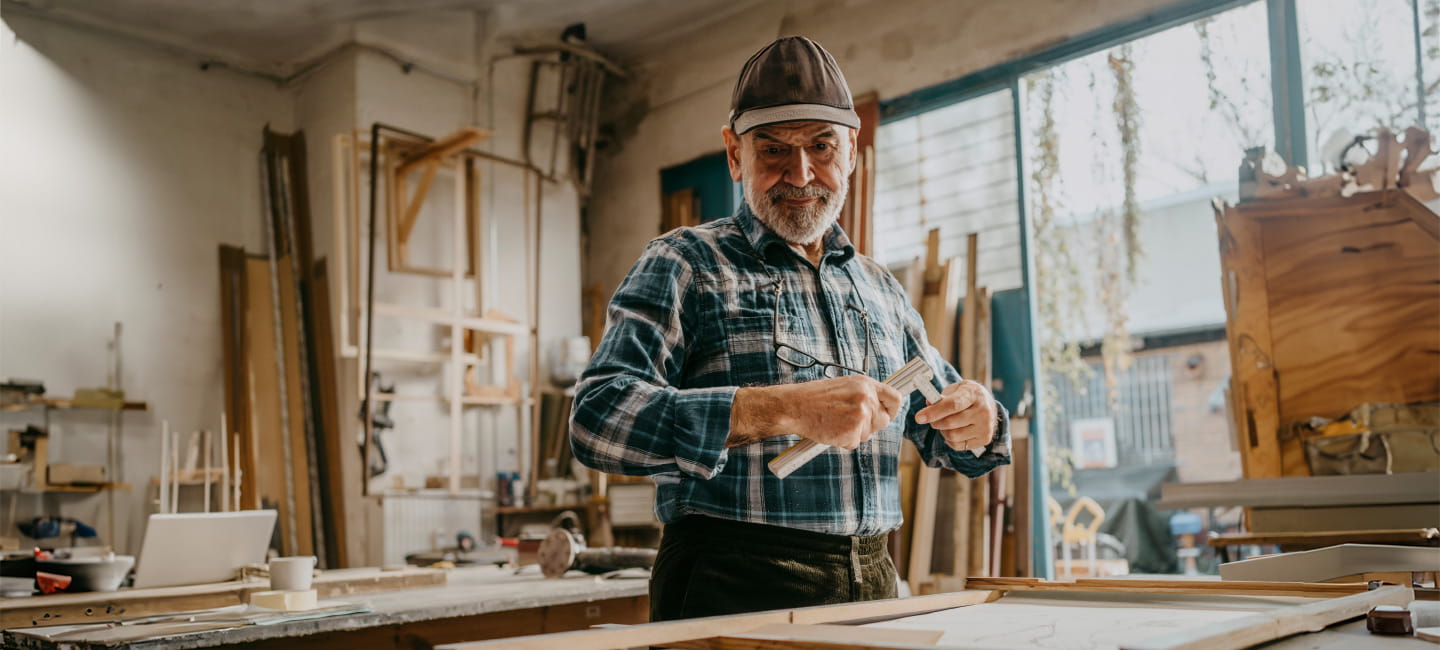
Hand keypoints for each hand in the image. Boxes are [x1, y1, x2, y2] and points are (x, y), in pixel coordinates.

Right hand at [730, 375, 902, 449]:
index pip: (895, 398)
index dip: (893, 409)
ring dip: (854, 433)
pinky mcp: (853, 432)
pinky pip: (854, 443)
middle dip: (871, 426)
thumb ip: (863, 396)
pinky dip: (843, 441)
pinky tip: (830, 430)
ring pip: (868, 434)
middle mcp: (866, 398)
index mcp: (865, 384)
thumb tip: (880, 410)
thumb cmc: (815, 398)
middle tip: (850, 422)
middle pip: (884, 421)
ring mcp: (861, 415)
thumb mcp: (844, 388)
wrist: (795, 406)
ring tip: (835, 422)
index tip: (888, 414)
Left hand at [914, 380, 996, 452]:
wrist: (987, 404)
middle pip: (950, 423)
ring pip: (952, 436)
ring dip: (943, 431)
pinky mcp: (985, 439)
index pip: (952, 405)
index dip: (934, 412)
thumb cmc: (966, 395)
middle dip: (935, 422)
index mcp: (974, 394)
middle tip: (932, 418)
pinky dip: (950, 440)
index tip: (919, 417)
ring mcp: (986, 427)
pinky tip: (955, 430)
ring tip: (946, 423)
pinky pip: (958, 445)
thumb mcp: (954, 389)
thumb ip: (940, 397)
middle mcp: (983, 411)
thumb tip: (928, 404)